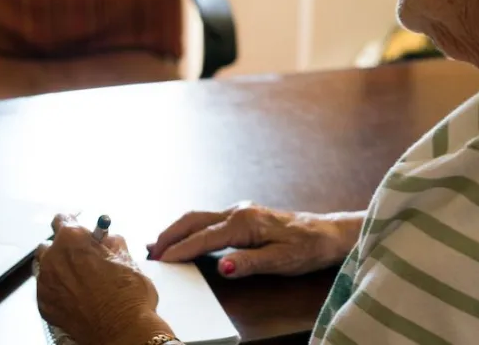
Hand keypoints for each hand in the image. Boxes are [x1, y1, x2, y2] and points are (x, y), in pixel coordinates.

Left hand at [35, 214, 173, 344]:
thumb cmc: (128, 294)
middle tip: (82, 259)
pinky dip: (57, 291)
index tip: (77, 227)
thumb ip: (112, 243)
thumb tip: (107, 240)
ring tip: (78, 280)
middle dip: (64, 249)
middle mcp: (53, 257)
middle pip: (50, 245)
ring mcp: (45, 282)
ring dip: (57, 269)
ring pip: (45, 268)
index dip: (72, 222)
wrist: (123, 331)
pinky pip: (46, 290)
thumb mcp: (128, 259)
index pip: (62, 219)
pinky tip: (74, 297)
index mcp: (73, 239)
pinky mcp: (44, 304)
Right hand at [147, 202, 362, 278]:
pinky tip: (183, 238)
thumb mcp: (282, 261)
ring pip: (198, 218)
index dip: (180, 250)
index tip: (160, 261)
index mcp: (244, 223)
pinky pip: (208, 220)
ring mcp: (239, 211)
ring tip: (156, 246)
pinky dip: (189, 229)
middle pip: (193, 220)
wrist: (328, 233)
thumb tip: (223, 267)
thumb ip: (250, 263)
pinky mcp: (242, 215)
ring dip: (176, 230)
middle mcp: (237, 211)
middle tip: (150, 253)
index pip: (203, 238)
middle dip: (169, 235)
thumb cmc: (308, 248)